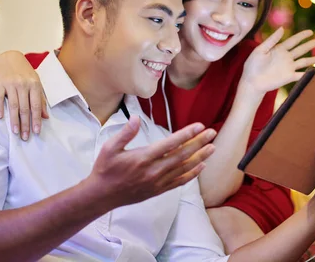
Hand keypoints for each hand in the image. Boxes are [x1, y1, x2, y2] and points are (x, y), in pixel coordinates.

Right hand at [0, 51, 48, 139]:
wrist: (10, 58)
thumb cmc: (26, 74)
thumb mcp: (36, 84)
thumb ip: (40, 100)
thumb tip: (46, 117)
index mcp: (34, 85)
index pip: (36, 106)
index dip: (36, 119)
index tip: (36, 132)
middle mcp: (23, 85)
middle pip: (24, 108)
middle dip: (25, 124)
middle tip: (25, 137)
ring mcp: (11, 84)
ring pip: (13, 105)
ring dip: (14, 120)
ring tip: (15, 132)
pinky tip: (0, 118)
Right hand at [88, 116, 216, 208]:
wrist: (102, 195)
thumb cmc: (105, 169)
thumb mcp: (109, 147)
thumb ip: (125, 133)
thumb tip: (135, 118)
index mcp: (143, 157)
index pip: (171, 143)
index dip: (187, 134)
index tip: (200, 126)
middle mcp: (154, 170)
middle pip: (182, 155)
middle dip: (199, 143)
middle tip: (213, 133)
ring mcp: (157, 182)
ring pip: (184, 168)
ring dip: (200, 157)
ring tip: (212, 148)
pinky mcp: (158, 190)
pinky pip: (179, 181)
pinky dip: (192, 174)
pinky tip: (201, 166)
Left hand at [241, 28, 314, 94]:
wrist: (252, 81)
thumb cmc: (253, 65)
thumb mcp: (260, 50)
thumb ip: (272, 40)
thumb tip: (282, 28)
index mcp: (279, 49)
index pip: (293, 41)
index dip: (302, 36)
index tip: (310, 32)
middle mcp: (286, 57)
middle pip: (301, 49)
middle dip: (311, 45)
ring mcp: (288, 68)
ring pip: (304, 62)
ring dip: (313, 59)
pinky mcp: (289, 77)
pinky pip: (301, 75)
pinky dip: (309, 74)